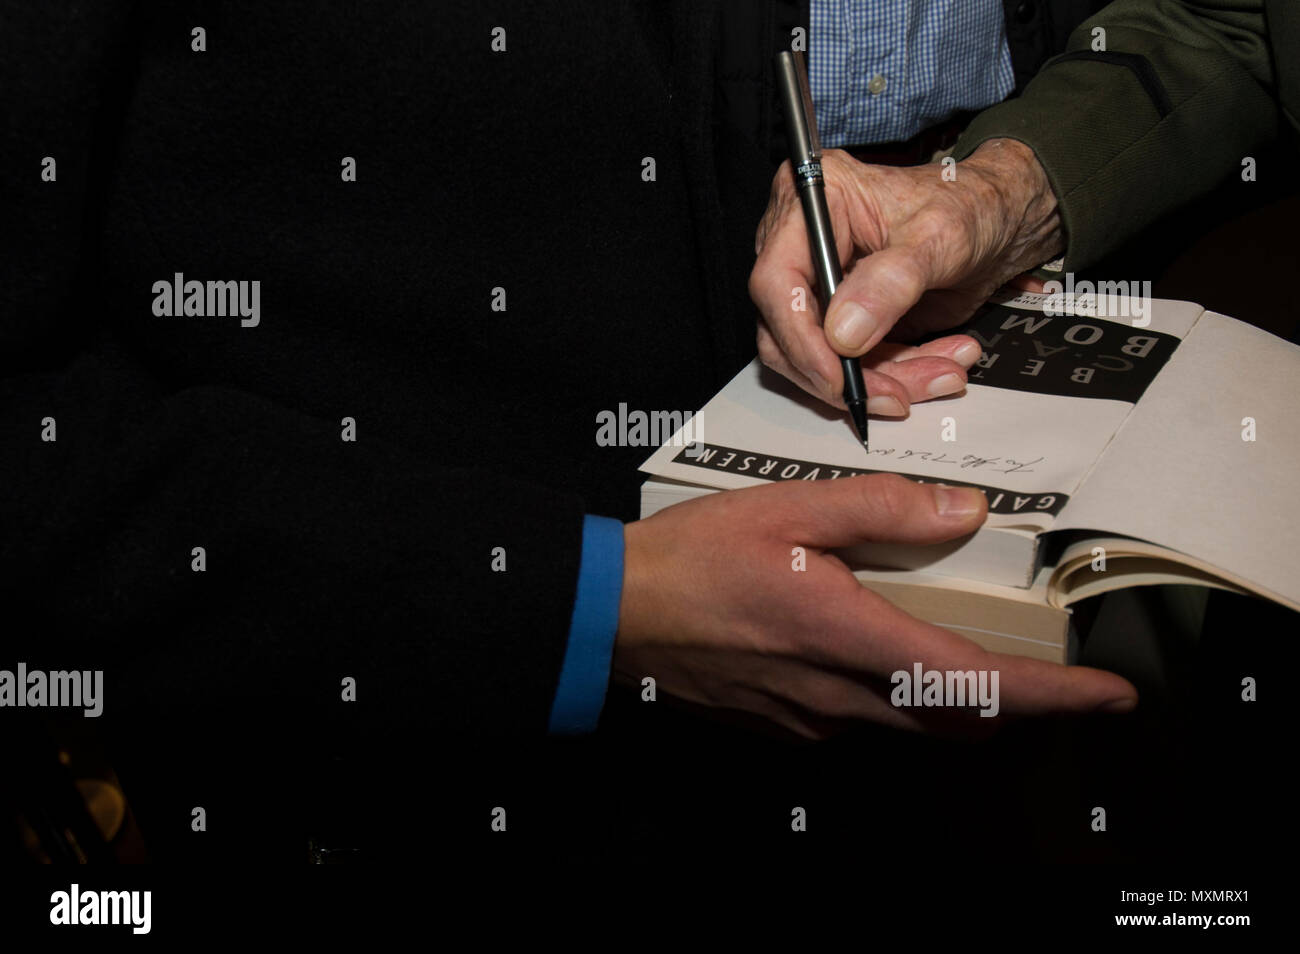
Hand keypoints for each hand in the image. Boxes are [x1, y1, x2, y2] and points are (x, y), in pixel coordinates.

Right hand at [615, 475, 1134, 739]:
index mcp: (849, 638)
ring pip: (911, 722)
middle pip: (958, 720)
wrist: (614, 616)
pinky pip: (863, 719)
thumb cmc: (693, 560)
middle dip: (1019, 704)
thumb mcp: (789, 508)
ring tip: (969, 649)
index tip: (1111, 694)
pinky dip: (897, 694)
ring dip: (956, 696)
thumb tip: (962, 512)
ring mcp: (811, 721)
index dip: (1055, 696)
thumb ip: (882, 509)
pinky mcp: (785, 726)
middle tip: (1056, 675)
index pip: (977, 685)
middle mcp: (839, 698)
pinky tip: (875, 649)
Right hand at [748, 139, 1062, 411]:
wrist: (1001, 221)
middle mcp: (806, 243)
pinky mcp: (843, 317)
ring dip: (879, 380)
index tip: (838, 374)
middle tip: (895, 394)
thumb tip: (844, 332)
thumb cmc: (972, 205)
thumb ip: (893, 281)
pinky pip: (850, 364)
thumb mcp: (940, 236)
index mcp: (815, 201)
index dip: (801, 337)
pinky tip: (937, 367)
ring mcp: (822, 284)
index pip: (777, 281)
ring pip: (820, 357)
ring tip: (939, 375)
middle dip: (844, 373)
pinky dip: (894, 376)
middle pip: (788, 330)